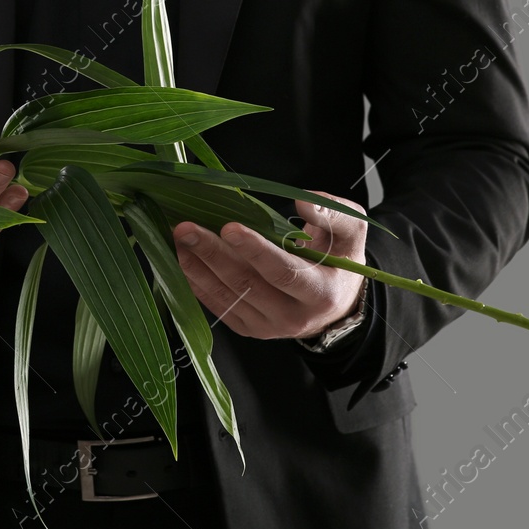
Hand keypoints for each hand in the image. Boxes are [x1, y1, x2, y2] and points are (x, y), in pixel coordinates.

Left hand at [171, 190, 368, 339]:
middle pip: (246, 285)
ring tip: (176, 238)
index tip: (229, 227)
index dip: (256, 251)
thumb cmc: (340, 259)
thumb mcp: (351, 232)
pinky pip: (217, 305)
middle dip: (212, 254)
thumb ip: (333, 213)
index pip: (284, 273)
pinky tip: (180, 258)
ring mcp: (267, 327)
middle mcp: (292, 318)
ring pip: (226, 296)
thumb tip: (303, 200)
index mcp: (320, 293)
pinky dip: (195, 281)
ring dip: (196, 266)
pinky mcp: (248, 327)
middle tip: (186, 227)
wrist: (335, 303)